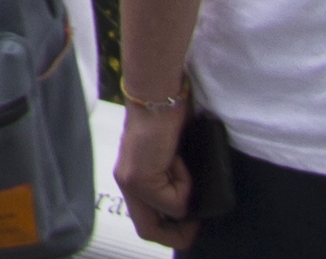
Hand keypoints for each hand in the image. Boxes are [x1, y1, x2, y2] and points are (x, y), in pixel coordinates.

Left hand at [120, 103, 196, 247]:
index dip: (170, 232)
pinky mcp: (139, 179)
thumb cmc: (171, 116)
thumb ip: (173, 180)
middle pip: (149, 231)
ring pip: (169, 214)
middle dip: (180, 232)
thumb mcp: (172, 157)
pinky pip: (174, 201)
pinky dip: (185, 183)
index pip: (146, 223)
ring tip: (184, 168)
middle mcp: (127, 182)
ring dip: (186, 197)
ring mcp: (131, 182)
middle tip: (199, 222)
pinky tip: (178, 158)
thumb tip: (194, 208)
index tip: (192, 227)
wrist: (159, 93)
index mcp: (133, 177)